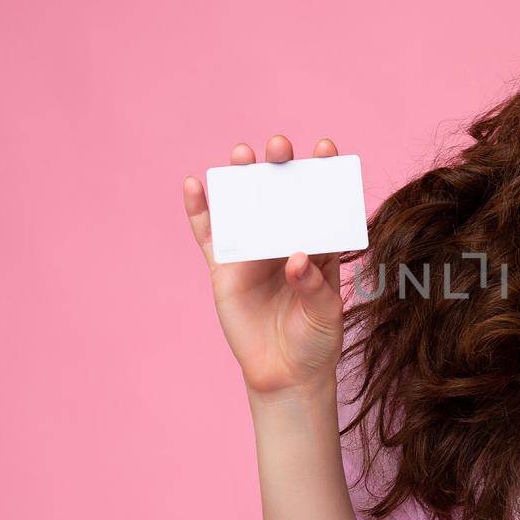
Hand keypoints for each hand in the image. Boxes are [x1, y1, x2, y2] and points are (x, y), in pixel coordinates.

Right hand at [182, 134, 348, 394]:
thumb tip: (295, 257)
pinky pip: (209, 235)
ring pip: (245, 207)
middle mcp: (284, 239)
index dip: (323, 173)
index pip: (322, 201)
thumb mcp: (324, 313)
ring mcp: (253, 252)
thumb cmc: (315, 339)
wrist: (286, 373)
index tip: (326, 148)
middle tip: (280, 146)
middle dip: (280, 166)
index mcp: (318, 245)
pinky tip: (193, 185)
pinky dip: (199, 211)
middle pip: (281, 194)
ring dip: (241, 178)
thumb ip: (313, 284)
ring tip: (242, 154)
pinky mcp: (225, 269)